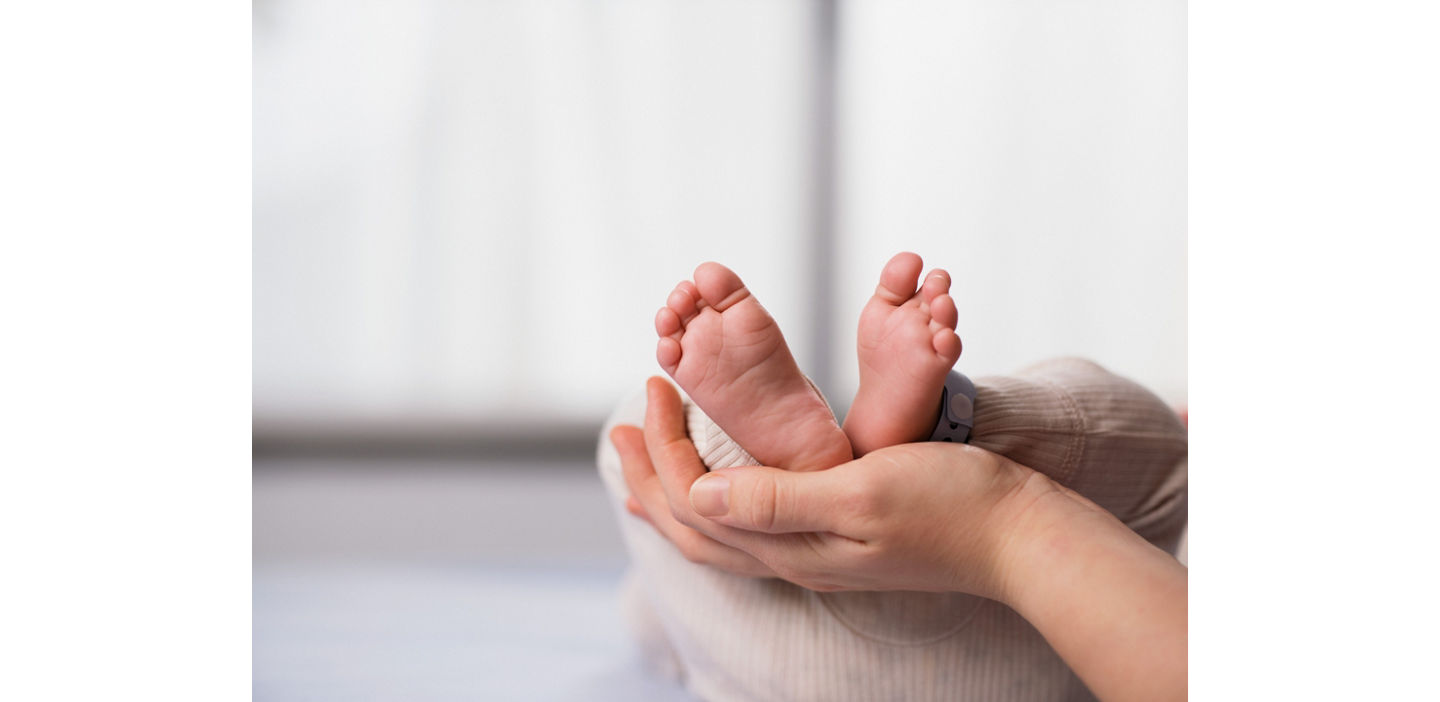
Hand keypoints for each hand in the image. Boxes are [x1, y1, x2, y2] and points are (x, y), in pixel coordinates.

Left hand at [611, 377, 1040, 599]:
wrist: (1017, 534)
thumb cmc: (950, 505)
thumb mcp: (861, 491)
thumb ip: (779, 497)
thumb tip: (697, 495)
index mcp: (791, 544)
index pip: (695, 501)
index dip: (662, 449)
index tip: (652, 390)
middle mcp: (793, 556)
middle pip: (692, 526)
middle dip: (649, 476)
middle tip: (623, 424)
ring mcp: (814, 553)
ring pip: (719, 531)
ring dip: (675, 490)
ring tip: (651, 454)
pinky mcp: (836, 539)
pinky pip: (752, 526)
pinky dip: (719, 500)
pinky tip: (723, 482)